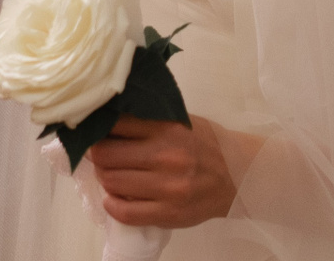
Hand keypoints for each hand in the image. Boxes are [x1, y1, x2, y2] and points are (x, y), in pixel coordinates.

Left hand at [85, 115, 236, 227]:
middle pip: (106, 155)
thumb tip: (107, 120)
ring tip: (111, 175)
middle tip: (99, 155)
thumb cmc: (206, 145)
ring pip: (112, 182)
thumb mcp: (181, 121)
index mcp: (168, 128)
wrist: (239, 176)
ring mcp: (167, 187)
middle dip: (97, 155)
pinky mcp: (168, 213)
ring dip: (105, 179)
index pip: (116, 124)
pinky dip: (112, 205)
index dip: (99, 128)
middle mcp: (166, 156)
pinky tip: (114, 199)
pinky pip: (125, 212)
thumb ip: (149, 120)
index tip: (95, 131)